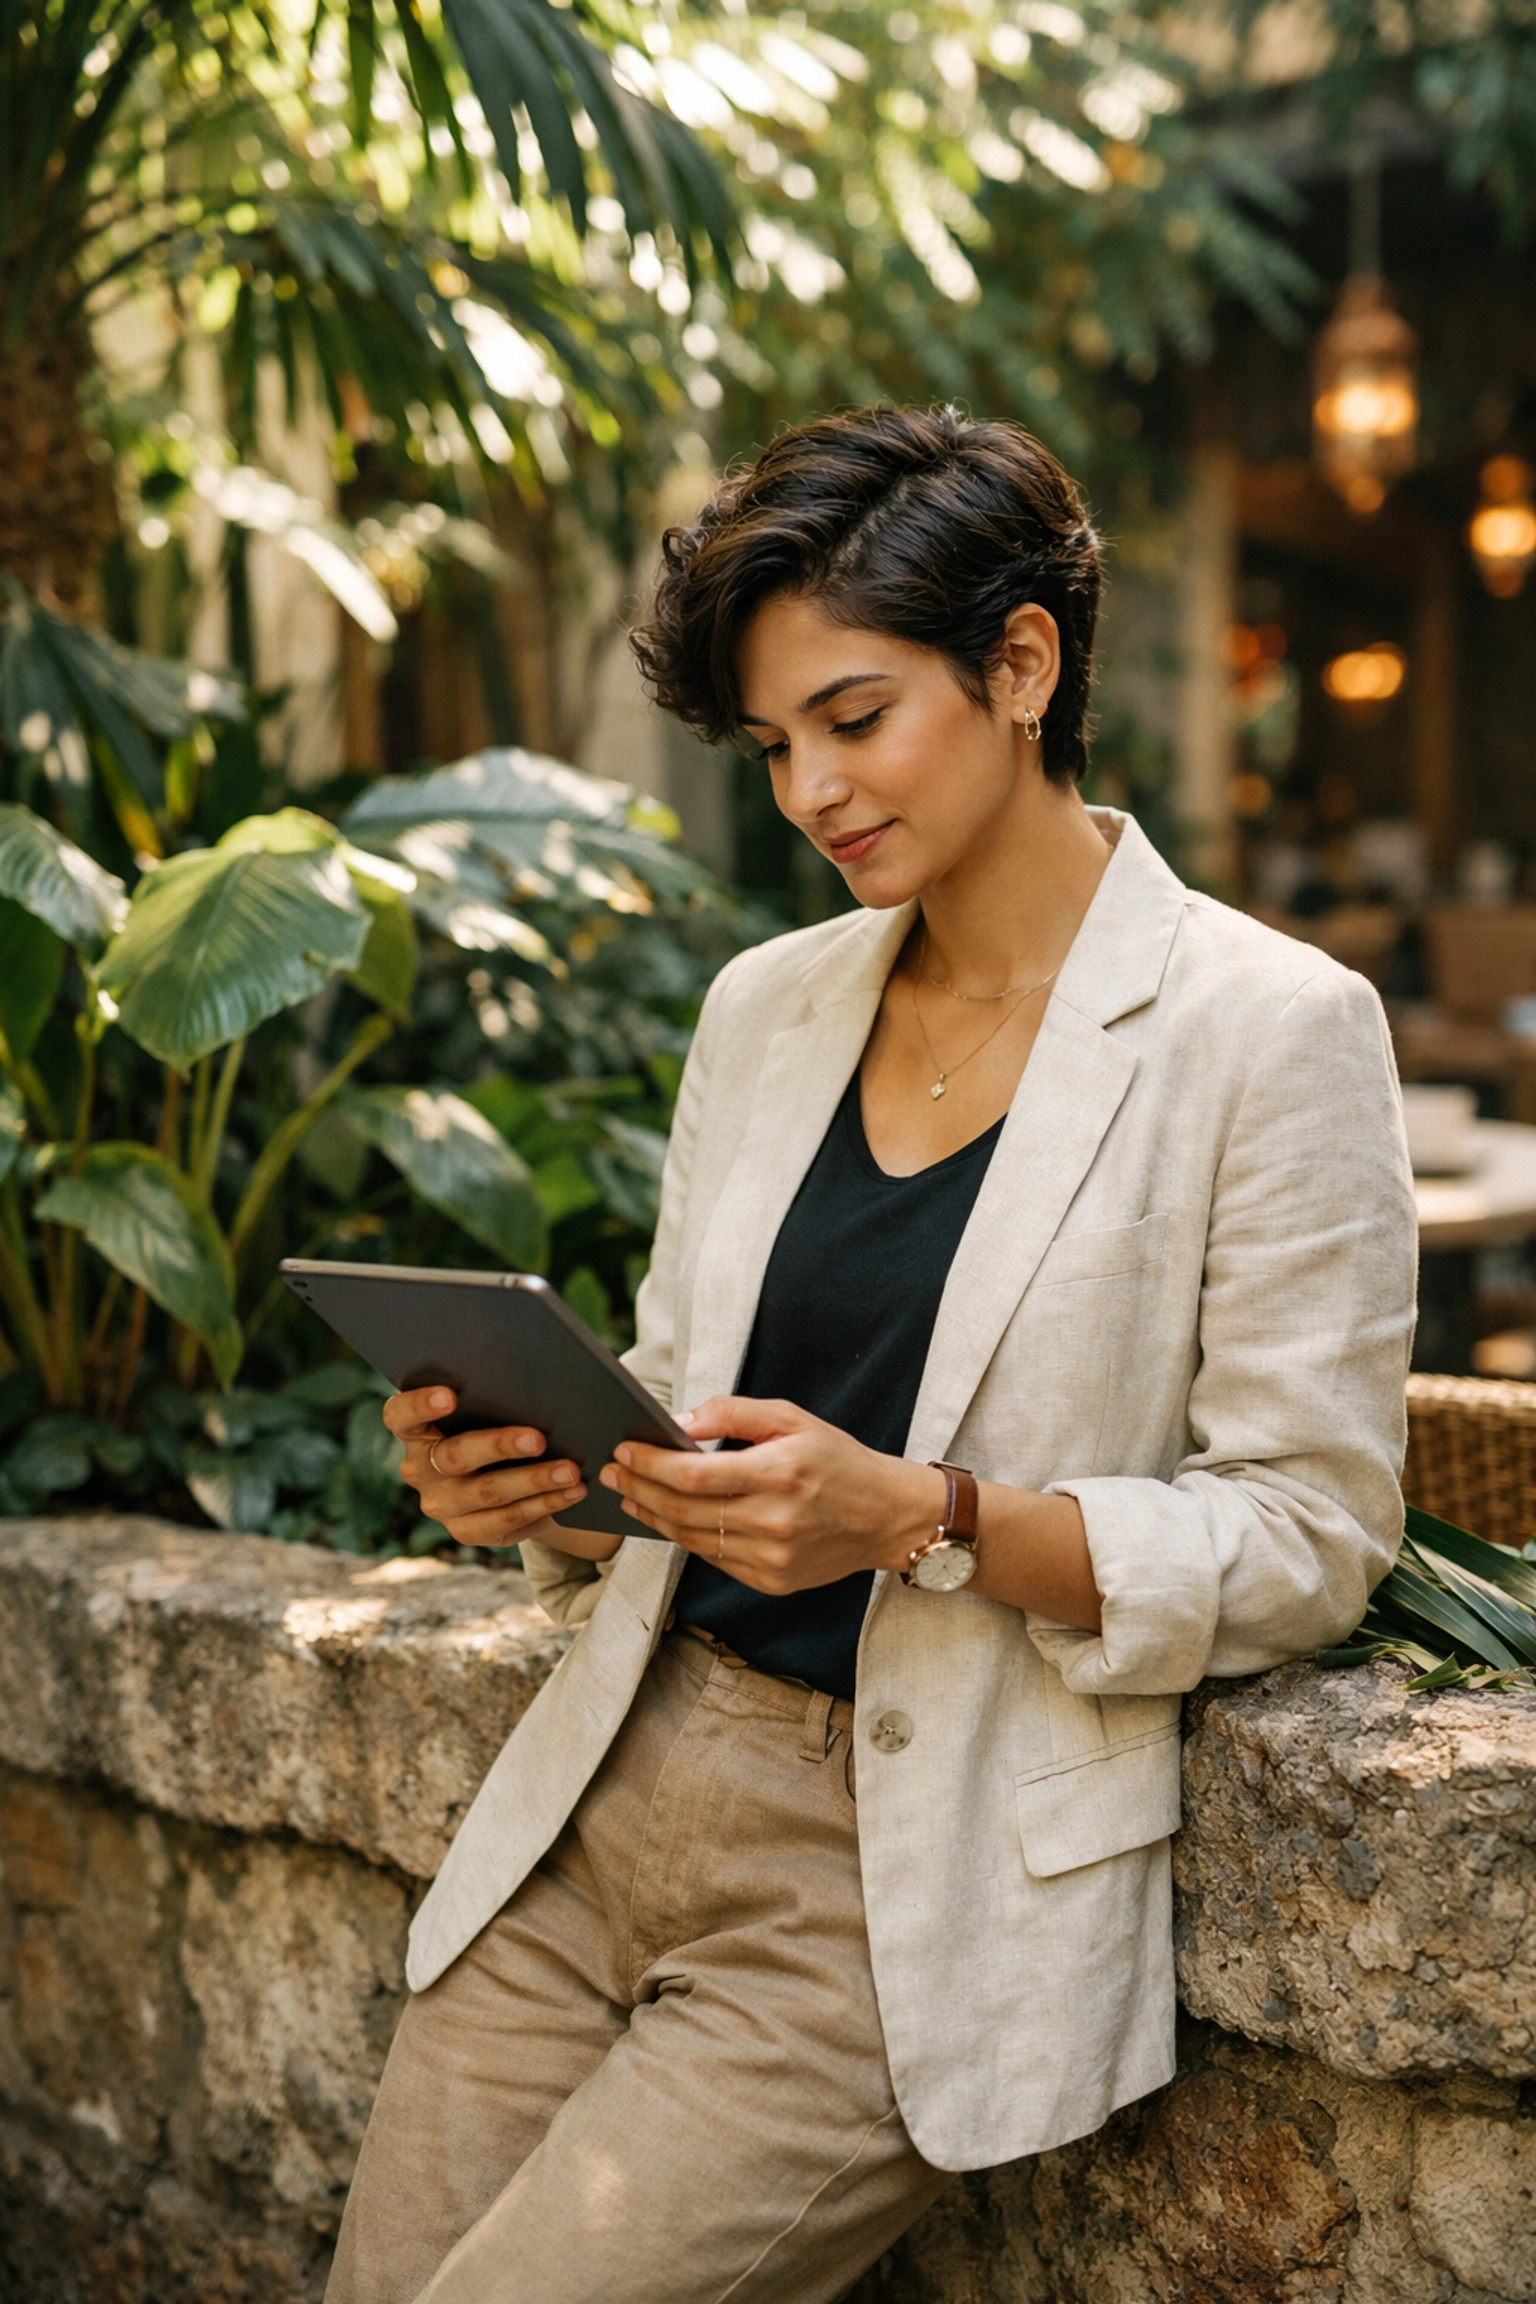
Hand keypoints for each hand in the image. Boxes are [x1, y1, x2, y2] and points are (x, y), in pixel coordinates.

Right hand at [384, 1385, 586, 1548]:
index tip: (450, 1396)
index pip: (399, 1416)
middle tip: (539, 1439)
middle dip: (500, 1445)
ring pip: (488, 1492)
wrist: (506, 1476)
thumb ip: (494, 1398)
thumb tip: (539, 1383)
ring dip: (535, 1480)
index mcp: (415, 1431)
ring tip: (571, 1471)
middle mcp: (420, 1469)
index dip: (419, 1405)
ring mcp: (441, 1504)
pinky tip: (572, 1492)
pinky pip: (508, 1519)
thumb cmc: (496, 1425)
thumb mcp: (488, 1410)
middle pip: (454, 1455)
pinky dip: (545, 1503)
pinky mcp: (466, 1530)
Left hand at [599, 1395, 944, 1593]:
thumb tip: (679, 1422)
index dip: (650, 1464)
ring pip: (692, 1539)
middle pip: (683, 1510)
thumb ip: (733, 1413)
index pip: (694, 1475)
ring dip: (654, 1515)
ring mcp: (772, 1558)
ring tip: (630, 1493)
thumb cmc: (838, 1460)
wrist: (887, 1517)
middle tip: (612, 1470)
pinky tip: (669, 1517)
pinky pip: (713, 1558)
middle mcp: (775, 1521)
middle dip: (639, 1487)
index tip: (625, 1449)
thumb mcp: (793, 1418)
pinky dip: (685, 1537)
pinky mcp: (772, 1581)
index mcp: (780, 1473)